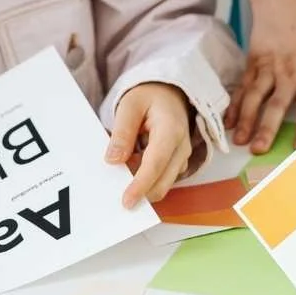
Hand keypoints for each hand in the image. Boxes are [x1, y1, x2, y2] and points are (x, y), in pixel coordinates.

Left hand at [108, 83, 194, 208]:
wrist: (168, 93)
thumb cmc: (149, 97)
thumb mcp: (129, 106)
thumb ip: (122, 133)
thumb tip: (113, 160)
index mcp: (171, 130)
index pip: (156, 164)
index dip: (141, 185)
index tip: (127, 201)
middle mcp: (182, 147)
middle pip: (162, 182)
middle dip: (141, 193)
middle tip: (115, 194)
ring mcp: (182, 157)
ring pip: (162, 184)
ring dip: (142, 184)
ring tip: (122, 166)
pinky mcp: (177, 163)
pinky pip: (161, 179)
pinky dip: (145, 179)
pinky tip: (131, 165)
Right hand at [228, 0, 295, 152]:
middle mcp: (292, 73)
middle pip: (277, 104)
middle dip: (267, 128)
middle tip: (258, 149)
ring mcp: (270, 67)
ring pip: (256, 98)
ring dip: (247, 120)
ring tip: (240, 140)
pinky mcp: (253, 61)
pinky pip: (243, 87)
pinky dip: (235, 105)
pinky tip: (229, 121)